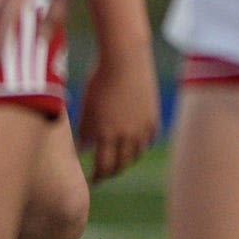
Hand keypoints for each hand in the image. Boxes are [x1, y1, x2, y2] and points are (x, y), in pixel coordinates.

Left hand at [75, 41, 160, 181]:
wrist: (126, 59)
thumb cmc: (99, 79)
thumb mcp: (87, 106)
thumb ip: (85, 131)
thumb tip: (83, 148)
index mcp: (107, 132)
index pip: (104, 166)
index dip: (98, 175)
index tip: (92, 179)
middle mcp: (127, 134)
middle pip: (121, 164)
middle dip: (112, 172)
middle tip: (105, 175)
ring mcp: (143, 127)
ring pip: (136, 154)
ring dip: (126, 160)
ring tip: (118, 160)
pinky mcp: (154, 117)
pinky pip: (148, 140)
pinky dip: (140, 146)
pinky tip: (133, 145)